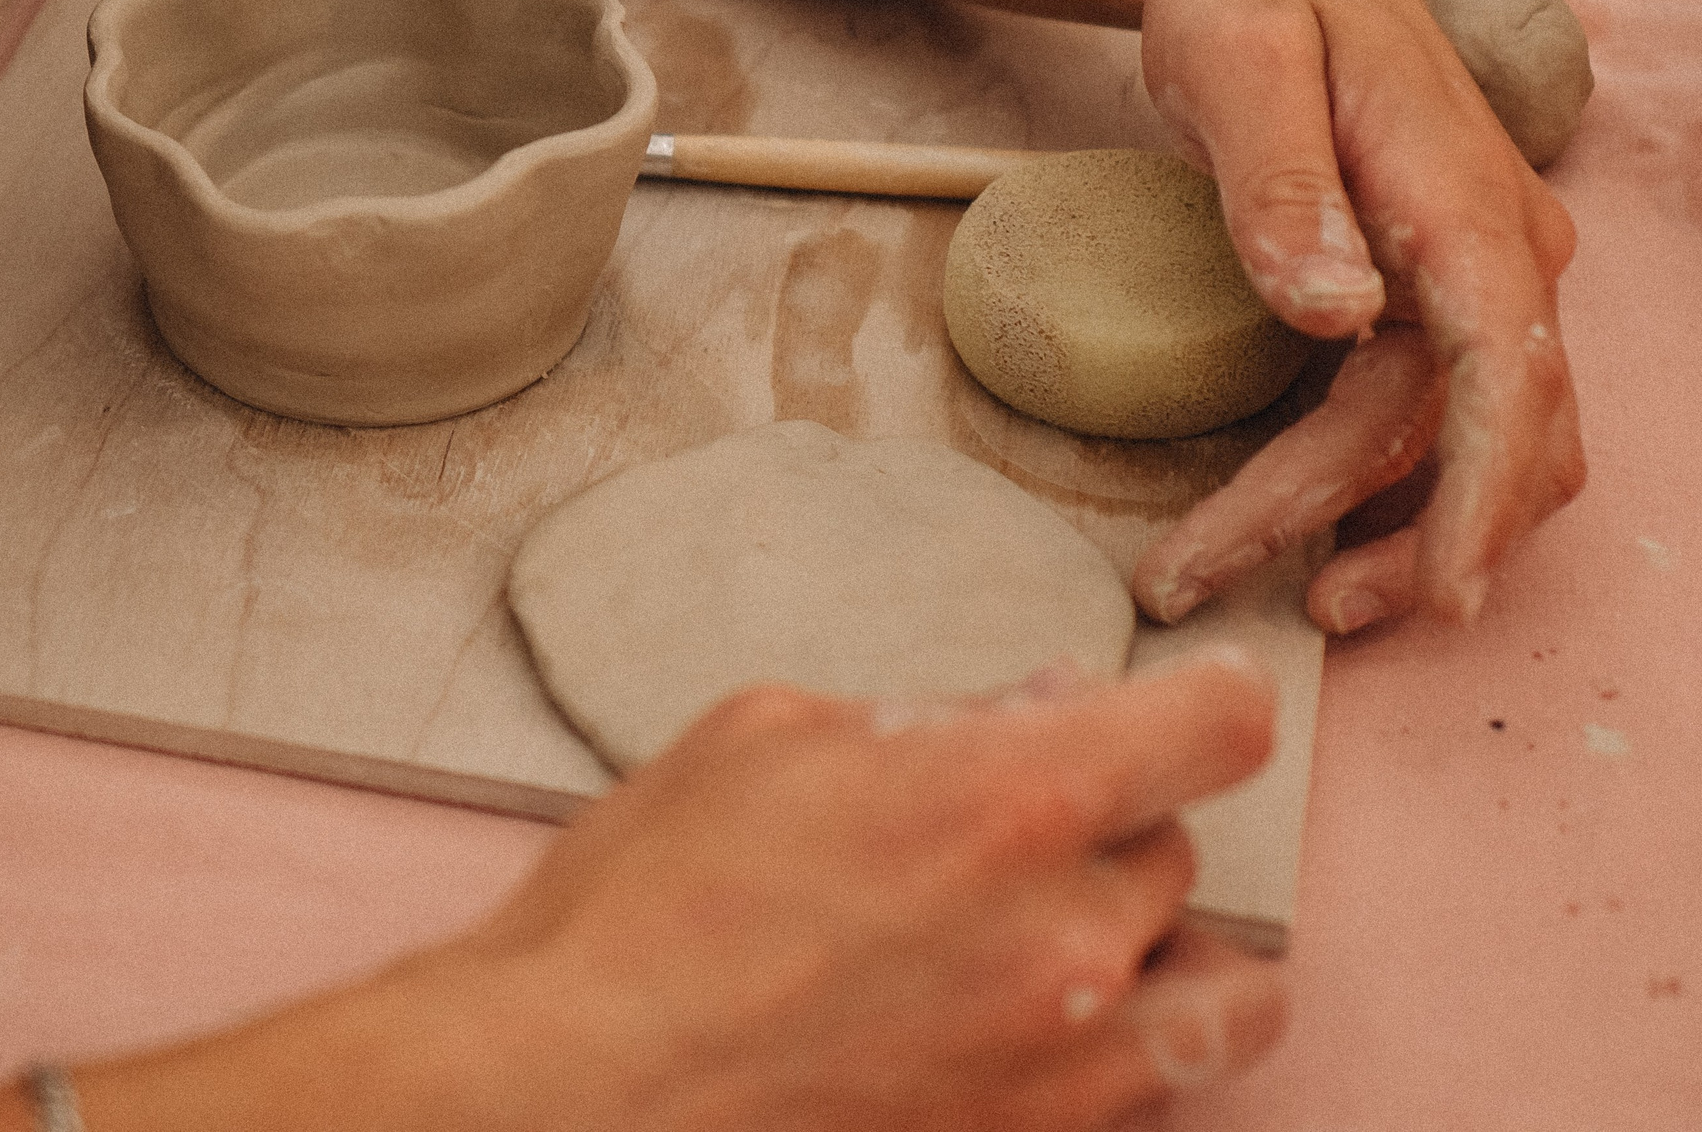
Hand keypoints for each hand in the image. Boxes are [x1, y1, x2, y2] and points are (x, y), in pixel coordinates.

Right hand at [420, 656, 1280, 1131]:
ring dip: (1163, 950)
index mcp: (1006, 800)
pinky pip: (1150, 1094)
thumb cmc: (642, 909)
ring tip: (1070, 933)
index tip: (1194, 696)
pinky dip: (1124, 1050)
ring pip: (1214, 992)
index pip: (1215, 727)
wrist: (572, 1088)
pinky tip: (1033, 1019)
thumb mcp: (766, 738)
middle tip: (1007, 825)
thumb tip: (1033, 710)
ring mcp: (1062, 1069)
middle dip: (1108, 823)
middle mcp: (1066, 940)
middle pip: (1182, 852)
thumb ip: (923, 717)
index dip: (1210, 695)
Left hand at [1125, 0, 1584, 633]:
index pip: (1506, 374)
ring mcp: (1479, 275)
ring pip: (1471, 443)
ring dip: (1387, 530)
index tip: (1434, 589)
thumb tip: (1334, 314)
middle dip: (1366, 531)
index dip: (1474, 495)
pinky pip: (1443, 417)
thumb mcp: (1238, 63)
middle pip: (1470, 432)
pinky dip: (1393, 488)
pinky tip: (1315, 530)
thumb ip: (1282, 187)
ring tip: (1272, 590)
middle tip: (1197, 577)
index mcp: (1464, 200)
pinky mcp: (1439, 292)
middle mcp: (1500, 249)